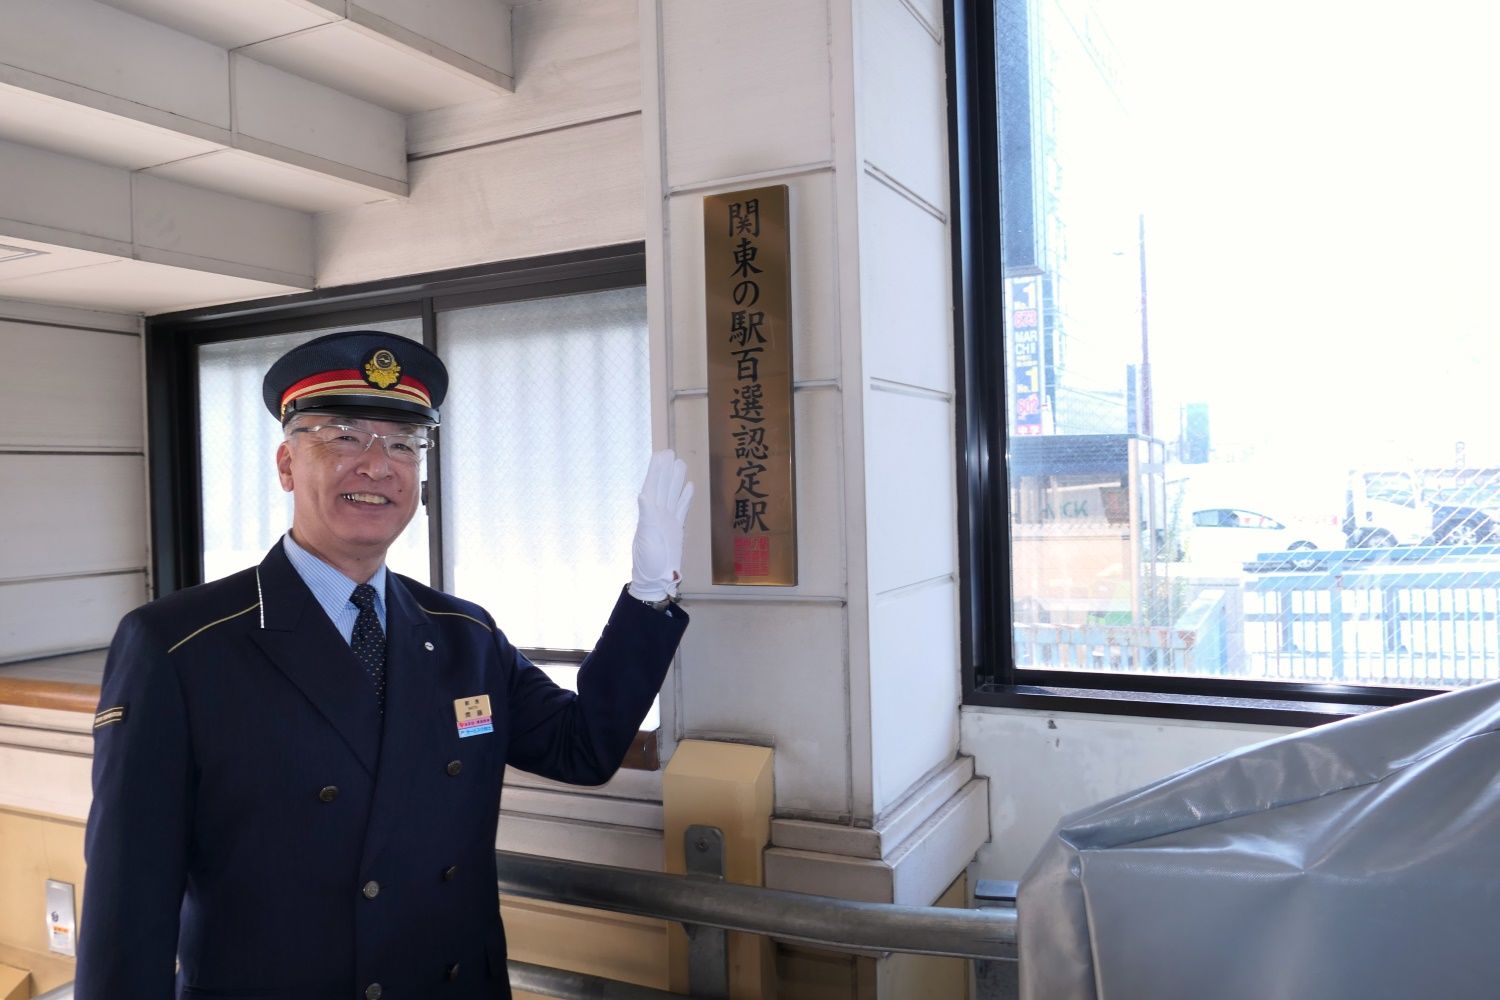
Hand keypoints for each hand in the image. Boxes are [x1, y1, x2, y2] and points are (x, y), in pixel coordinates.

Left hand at [630, 450, 693, 601]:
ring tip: (680, 463)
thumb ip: (646, 516)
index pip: (653, 486)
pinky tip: (688, 487)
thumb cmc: (648, 562)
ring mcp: (668, 520)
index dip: (656, 470)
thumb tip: (643, 495)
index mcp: (650, 514)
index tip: (660, 454)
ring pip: (673, 494)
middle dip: (666, 470)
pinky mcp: (676, 528)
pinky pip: (681, 508)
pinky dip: (685, 497)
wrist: (656, 579)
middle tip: (670, 452)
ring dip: (676, 479)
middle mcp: (658, 514)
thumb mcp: (646, 539)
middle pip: (663, 486)